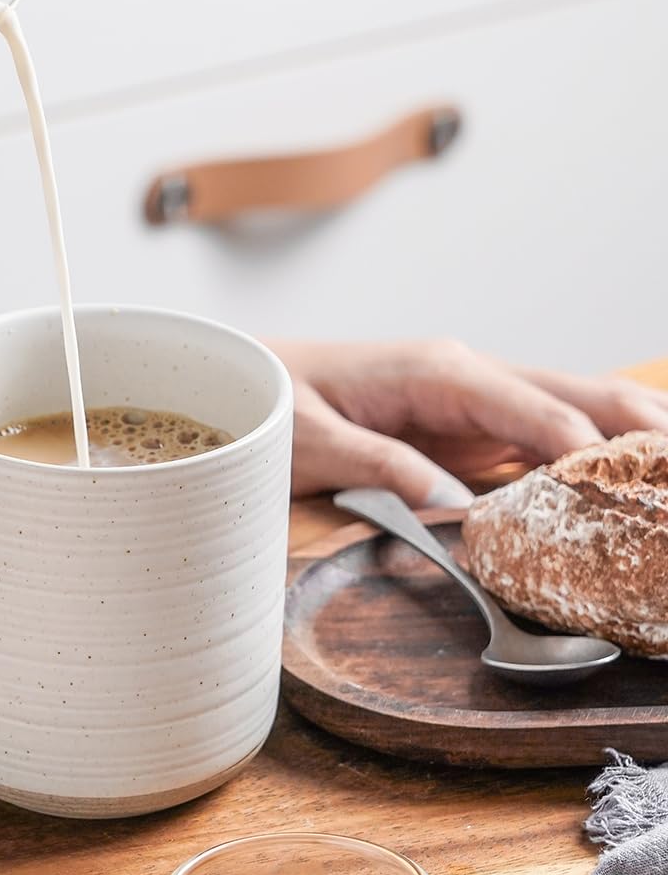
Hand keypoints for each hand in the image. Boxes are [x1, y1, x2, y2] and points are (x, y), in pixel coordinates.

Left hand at [270, 339, 667, 505]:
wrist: (246, 383)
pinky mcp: (472, 426)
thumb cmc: (269, 406)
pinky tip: (629, 482)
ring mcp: (477, 400)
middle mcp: (471, 376)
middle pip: (580, 394)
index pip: (535, 408)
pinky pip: (547, 436)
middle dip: (643, 428)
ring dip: (633, 437)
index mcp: (438, 372)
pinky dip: (596, 455)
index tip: (628, 485)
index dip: (587, 448)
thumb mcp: (309, 441)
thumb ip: (378, 468)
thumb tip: (451, 503)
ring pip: (576, 409)